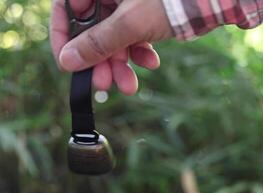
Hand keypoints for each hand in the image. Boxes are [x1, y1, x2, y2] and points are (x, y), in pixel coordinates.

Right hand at [50, 0, 172, 94]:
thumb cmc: (170, 0)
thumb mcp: (130, 23)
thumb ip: (98, 42)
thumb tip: (68, 62)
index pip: (66, 10)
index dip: (63, 39)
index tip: (68, 64)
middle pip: (91, 30)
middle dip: (99, 61)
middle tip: (103, 84)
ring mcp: (126, 4)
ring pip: (113, 38)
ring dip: (120, 64)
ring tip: (128, 86)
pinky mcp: (143, 15)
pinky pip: (133, 37)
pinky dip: (140, 53)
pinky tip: (152, 62)